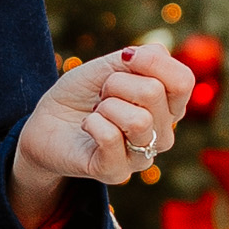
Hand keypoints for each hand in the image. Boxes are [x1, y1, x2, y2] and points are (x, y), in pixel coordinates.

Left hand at [8, 42, 195, 227]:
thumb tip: (152, 55)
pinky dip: (93, 124)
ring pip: (139, 120)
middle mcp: (162, 135)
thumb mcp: (111, 66)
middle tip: (102, 95)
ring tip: (96, 112)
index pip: (183, 81)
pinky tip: (87, 127)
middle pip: (154, 93)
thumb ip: (141, 59)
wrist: (45, 124)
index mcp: (168, 107)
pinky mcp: (116, 172)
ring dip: (106, 106)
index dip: (152, 61)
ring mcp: (141, 157)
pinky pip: (112, 138)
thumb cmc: (82, 94)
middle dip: (117, 83)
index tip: (124, 59)